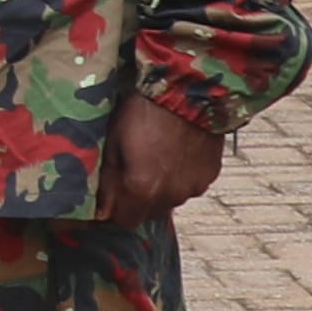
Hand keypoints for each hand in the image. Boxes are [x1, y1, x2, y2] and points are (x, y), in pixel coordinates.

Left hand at [105, 87, 229, 220]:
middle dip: (138, 199)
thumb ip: (108, 181)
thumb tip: (101, 210)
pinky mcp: (210, 175)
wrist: (189, 89)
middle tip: (135, 170)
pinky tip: (178, 153)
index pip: (125, 222)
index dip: (116, 209)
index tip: (113, 194)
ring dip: (162, 189)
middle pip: (149, 213)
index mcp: (142, 189)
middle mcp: (170, 196)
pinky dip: (182, 177)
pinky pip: (191, 185)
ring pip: (171, 200)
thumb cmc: (145, 110)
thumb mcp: (114, 141)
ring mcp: (194, 187)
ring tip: (159, 157)